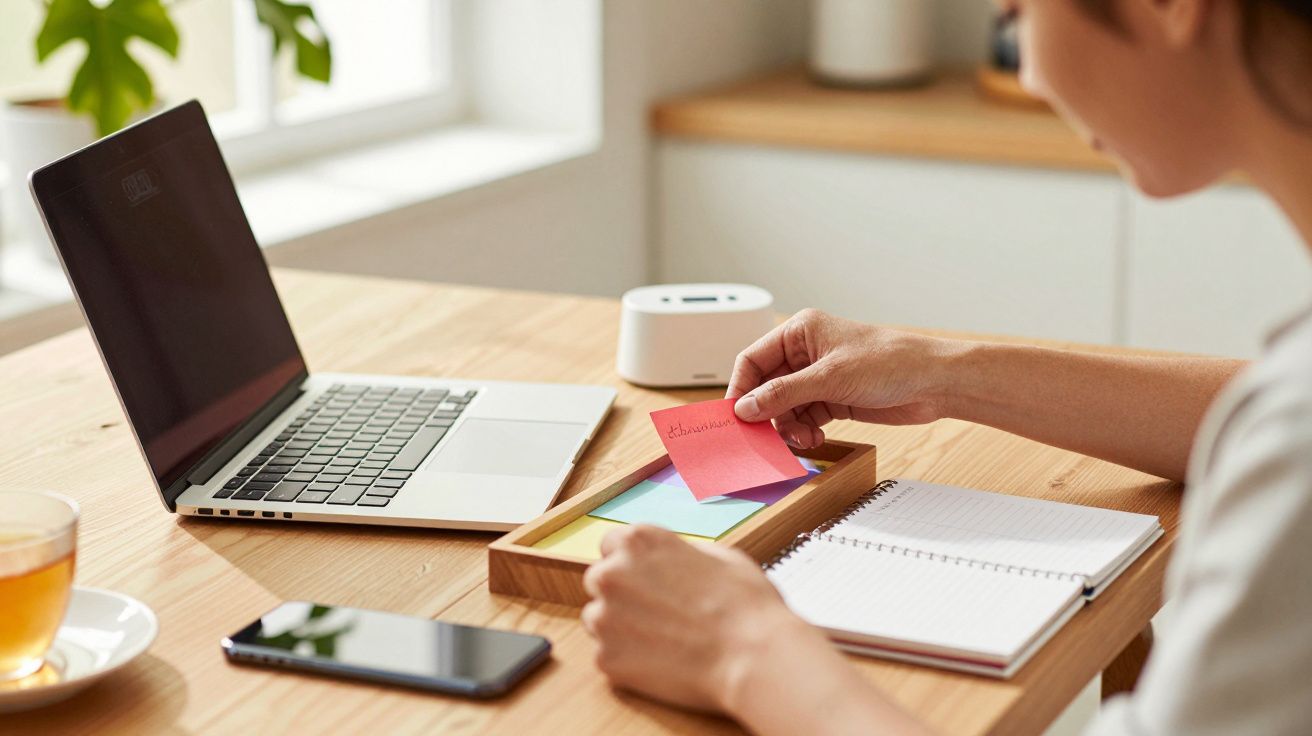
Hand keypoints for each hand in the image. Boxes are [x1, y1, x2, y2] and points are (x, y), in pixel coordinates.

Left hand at [581, 524, 819, 713]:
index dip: (632, 563)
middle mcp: (612, 573)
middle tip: (656, 613)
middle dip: (622, 594)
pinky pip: (608, 656)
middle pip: (600, 581)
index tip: (646, 579)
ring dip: (621, 627)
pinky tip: (662, 662)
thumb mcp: (719, 555)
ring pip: (598, 619)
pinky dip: (629, 661)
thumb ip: (679, 552)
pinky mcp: (606, 658)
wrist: (752, 657)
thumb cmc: (745, 605)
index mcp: (638, 541)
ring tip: (663, 640)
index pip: (611, 545)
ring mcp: (604, 618)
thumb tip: (669, 560)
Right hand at [728, 309, 957, 447]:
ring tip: (802, 439)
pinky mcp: (833, 400)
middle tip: (768, 437)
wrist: (935, 382)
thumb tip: (745, 408)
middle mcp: (806, 354)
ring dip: (788, 427)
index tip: (736, 417)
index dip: (741, 388)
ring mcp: (819, 378)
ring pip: (784, 407)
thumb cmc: (891, 362)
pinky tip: (814, 439)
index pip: (753, 360)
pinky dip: (804, 431)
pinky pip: (804, 418)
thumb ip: (783, 394)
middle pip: (766, 388)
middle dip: (767, 413)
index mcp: (800, 332)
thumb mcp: (830, 378)